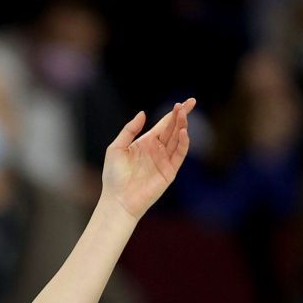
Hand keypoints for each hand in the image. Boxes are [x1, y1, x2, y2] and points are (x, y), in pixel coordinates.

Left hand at [101, 98, 195, 219]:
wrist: (118, 200)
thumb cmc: (114, 176)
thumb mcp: (116, 148)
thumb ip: (129, 130)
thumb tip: (143, 113)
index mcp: (145, 143)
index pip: (163, 125)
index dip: (173, 114)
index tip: (183, 102)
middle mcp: (157, 150)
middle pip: (173, 129)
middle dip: (181, 116)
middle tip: (189, 103)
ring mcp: (164, 160)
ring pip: (178, 139)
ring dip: (182, 126)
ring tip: (184, 114)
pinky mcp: (170, 171)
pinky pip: (179, 154)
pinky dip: (184, 143)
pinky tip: (183, 132)